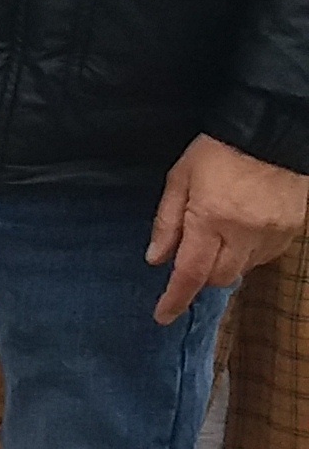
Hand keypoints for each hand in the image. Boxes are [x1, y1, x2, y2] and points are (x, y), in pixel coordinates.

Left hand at [149, 135, 308, 324]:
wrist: (272, 131)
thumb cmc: (218, 151)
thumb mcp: (180, 179)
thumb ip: (167, 221)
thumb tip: (156, 259)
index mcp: (211, 219)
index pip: (191, 272)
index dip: (175, 298)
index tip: (162, 316)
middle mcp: (244, 233)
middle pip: (219, 277)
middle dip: (200, 276)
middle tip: (190, 258)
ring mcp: (272, 233)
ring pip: (243, 270)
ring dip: (224, 264)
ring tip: (217, 237)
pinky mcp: (292, 230)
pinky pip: (265, 257)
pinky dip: (248, 254)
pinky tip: (241, 234)